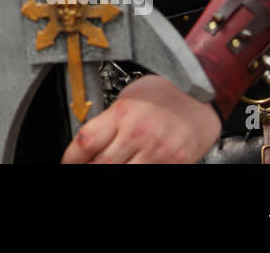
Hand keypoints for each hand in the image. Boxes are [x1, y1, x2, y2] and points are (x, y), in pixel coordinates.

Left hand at [61, 74, 221, 163]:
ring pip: (124, 174)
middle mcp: (138, 133)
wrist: (202, 96)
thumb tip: (88, 143)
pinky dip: (136, 175)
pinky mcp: (176, 164)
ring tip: (104, 168)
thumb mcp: (129, 98)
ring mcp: (158, 151)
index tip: (67, 163)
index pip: (86, 141)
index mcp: (122, 113)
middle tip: (84, 168)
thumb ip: (109, 121)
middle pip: (102, 164)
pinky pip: (150, 175)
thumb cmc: (164, 94)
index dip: (70, 158)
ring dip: (110, 173)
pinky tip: (131, 168)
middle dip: (88, 170)